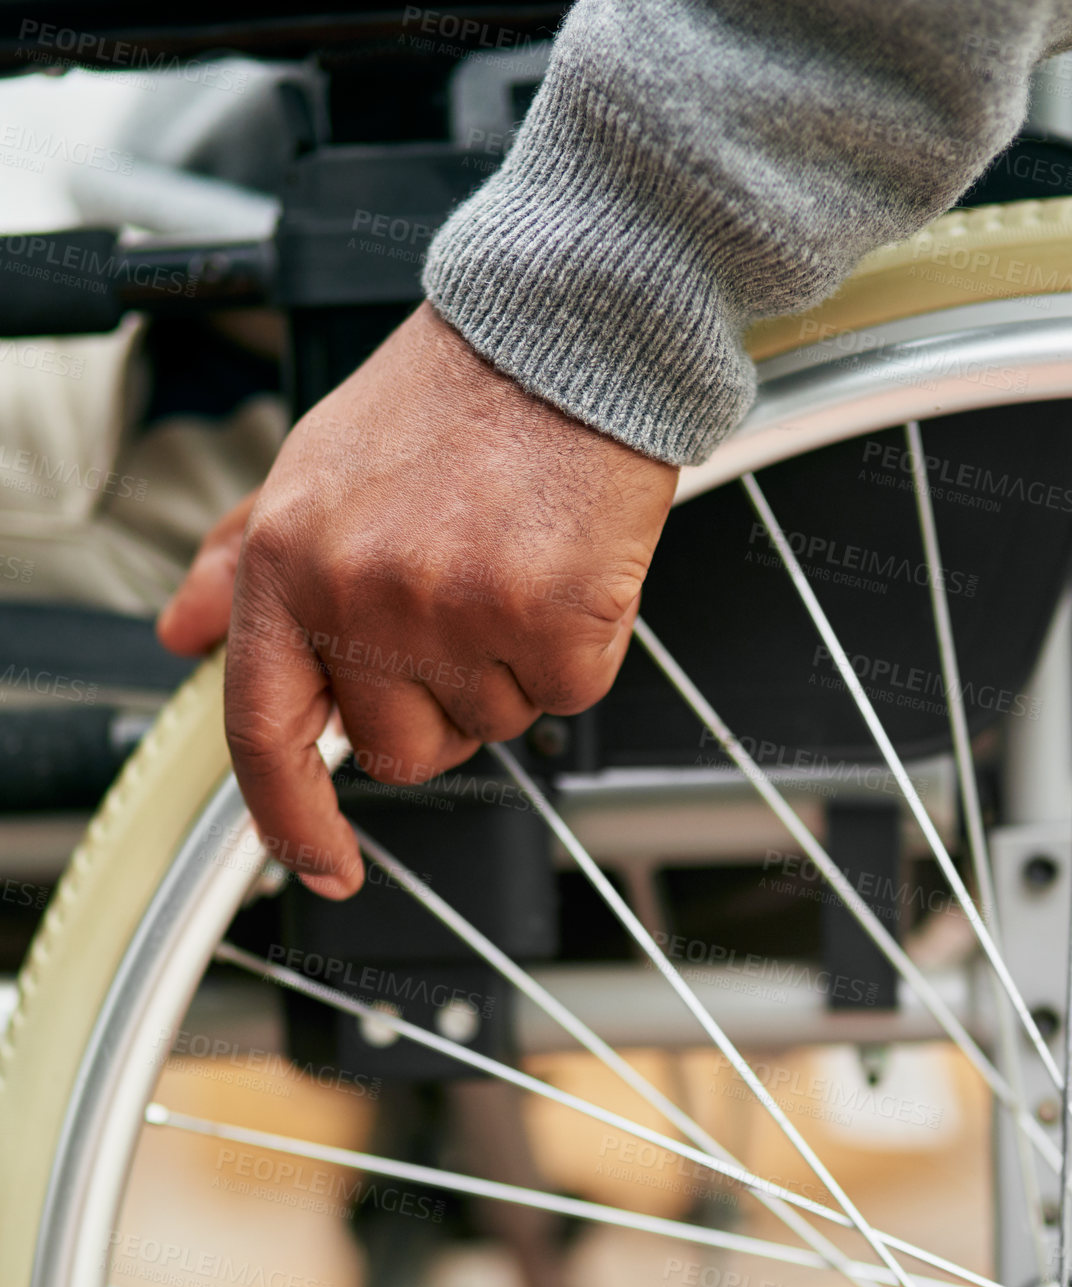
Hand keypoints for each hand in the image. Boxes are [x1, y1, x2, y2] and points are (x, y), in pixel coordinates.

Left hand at [157, 301, 677, 897]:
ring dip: (509, 668)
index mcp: (291, 560)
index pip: (267, 730)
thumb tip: (187, 630)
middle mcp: (363, 595)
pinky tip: (565, 571)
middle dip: (437, 704)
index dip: (291, 818)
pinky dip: (575, 648)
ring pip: (492, 725)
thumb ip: (243, 561)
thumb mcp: (314, 465)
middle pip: (400, 749)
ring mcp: (459, 614)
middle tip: (463, 609)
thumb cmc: (451, 396)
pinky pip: (565, 694)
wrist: (564, 331)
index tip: (320, 861)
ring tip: (513, 564)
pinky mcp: (552, 621)